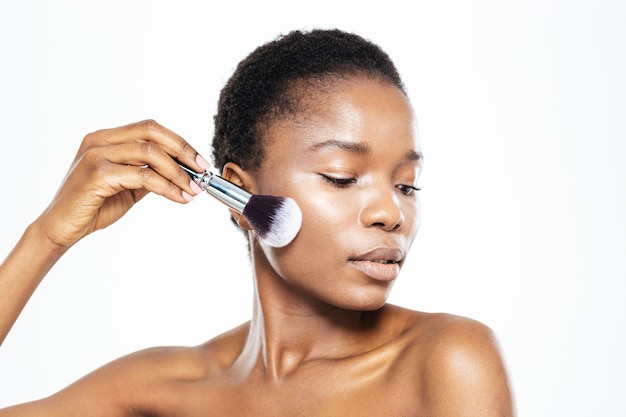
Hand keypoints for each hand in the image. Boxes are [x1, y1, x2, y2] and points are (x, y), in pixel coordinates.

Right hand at [35, 120, 209, 248]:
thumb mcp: (128, 186)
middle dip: (183, 151)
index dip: (179, 142)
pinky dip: (166, 187)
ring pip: (150, 153)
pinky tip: (178, 197)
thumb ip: (149, 173)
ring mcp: (96, 154)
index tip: (200, 160)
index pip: (150, 128)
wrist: (62, 228)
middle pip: (151, 132)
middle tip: (202, 171)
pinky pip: (142, 176)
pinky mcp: (97, 174)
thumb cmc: (93, 206)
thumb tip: (182, 171)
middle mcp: (100, 140)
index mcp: (106, 138)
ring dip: (178, 173)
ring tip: (193, 189)